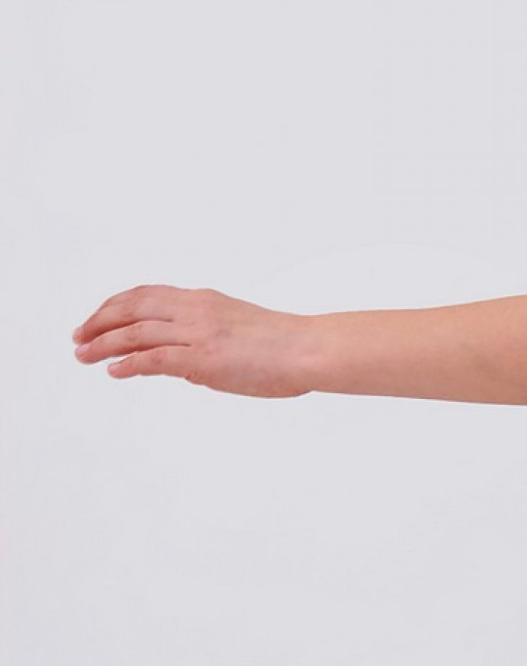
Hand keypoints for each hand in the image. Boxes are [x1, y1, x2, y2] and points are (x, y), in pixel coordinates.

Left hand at [72, 286, 312, 398]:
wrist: (309, 349)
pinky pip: (154, 359)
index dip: (116, 305)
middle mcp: (194, 310)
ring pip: (135, 332)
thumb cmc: (286, 346)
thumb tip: (180, 366)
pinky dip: (129, 363)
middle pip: (132, 307)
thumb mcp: (238, 332)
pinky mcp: (203, 358)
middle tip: (78, 337)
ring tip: (83, 355)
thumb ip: (205, 343)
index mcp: (203, 300)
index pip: (147, 295)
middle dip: (99, 321)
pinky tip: (113, 370)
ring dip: (103, 343)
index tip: (98, 318)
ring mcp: (197, 333)